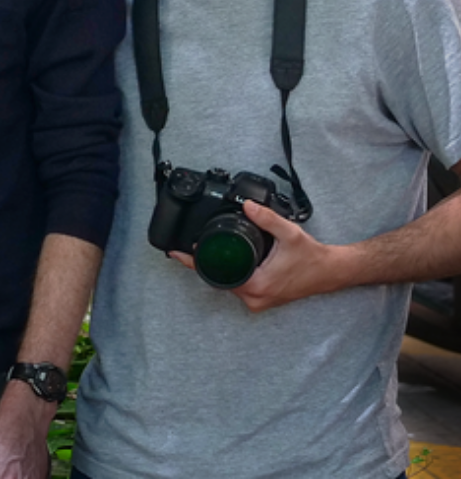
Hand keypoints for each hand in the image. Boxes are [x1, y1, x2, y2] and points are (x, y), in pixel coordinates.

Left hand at [169, 200, 341, 311]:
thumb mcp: (288, 233)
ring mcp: (258, 302)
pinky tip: (224, 261)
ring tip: (205, 250)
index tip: (176, 253)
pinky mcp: (262, 300)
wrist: (331, 272)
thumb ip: (266, 218)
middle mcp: (255, 298)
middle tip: (192, 246)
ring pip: (227, 284)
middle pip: (218, 280)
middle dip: (204, 263)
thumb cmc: (312, 256)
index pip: (215, 274)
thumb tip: (246, 205)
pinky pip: (237, 287)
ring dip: (217, 269)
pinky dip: (229, 274)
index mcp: (256, 285)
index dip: (193, 262)